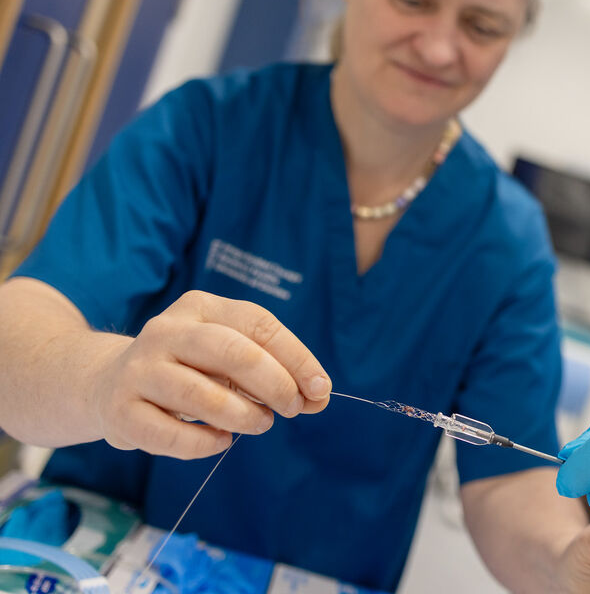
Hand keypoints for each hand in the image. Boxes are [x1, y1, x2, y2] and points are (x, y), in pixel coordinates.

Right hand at [91, 291, 331, 458]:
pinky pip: (171, 434)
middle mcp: (166, 331)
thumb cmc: (189, 369)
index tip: (320, 388)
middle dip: (275, 385)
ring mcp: (139, 370)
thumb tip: (319, 396)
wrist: (107, 384)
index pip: (259, 324)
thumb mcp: (230, 358)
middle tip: (292, 408)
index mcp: (200, 307)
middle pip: (234, 353)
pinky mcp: (121, 411)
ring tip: (260, 424)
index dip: (296, 357)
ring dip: (244, 416)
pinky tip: (221, 442)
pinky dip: (206, 443)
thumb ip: (276, 373)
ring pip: (202, 395)